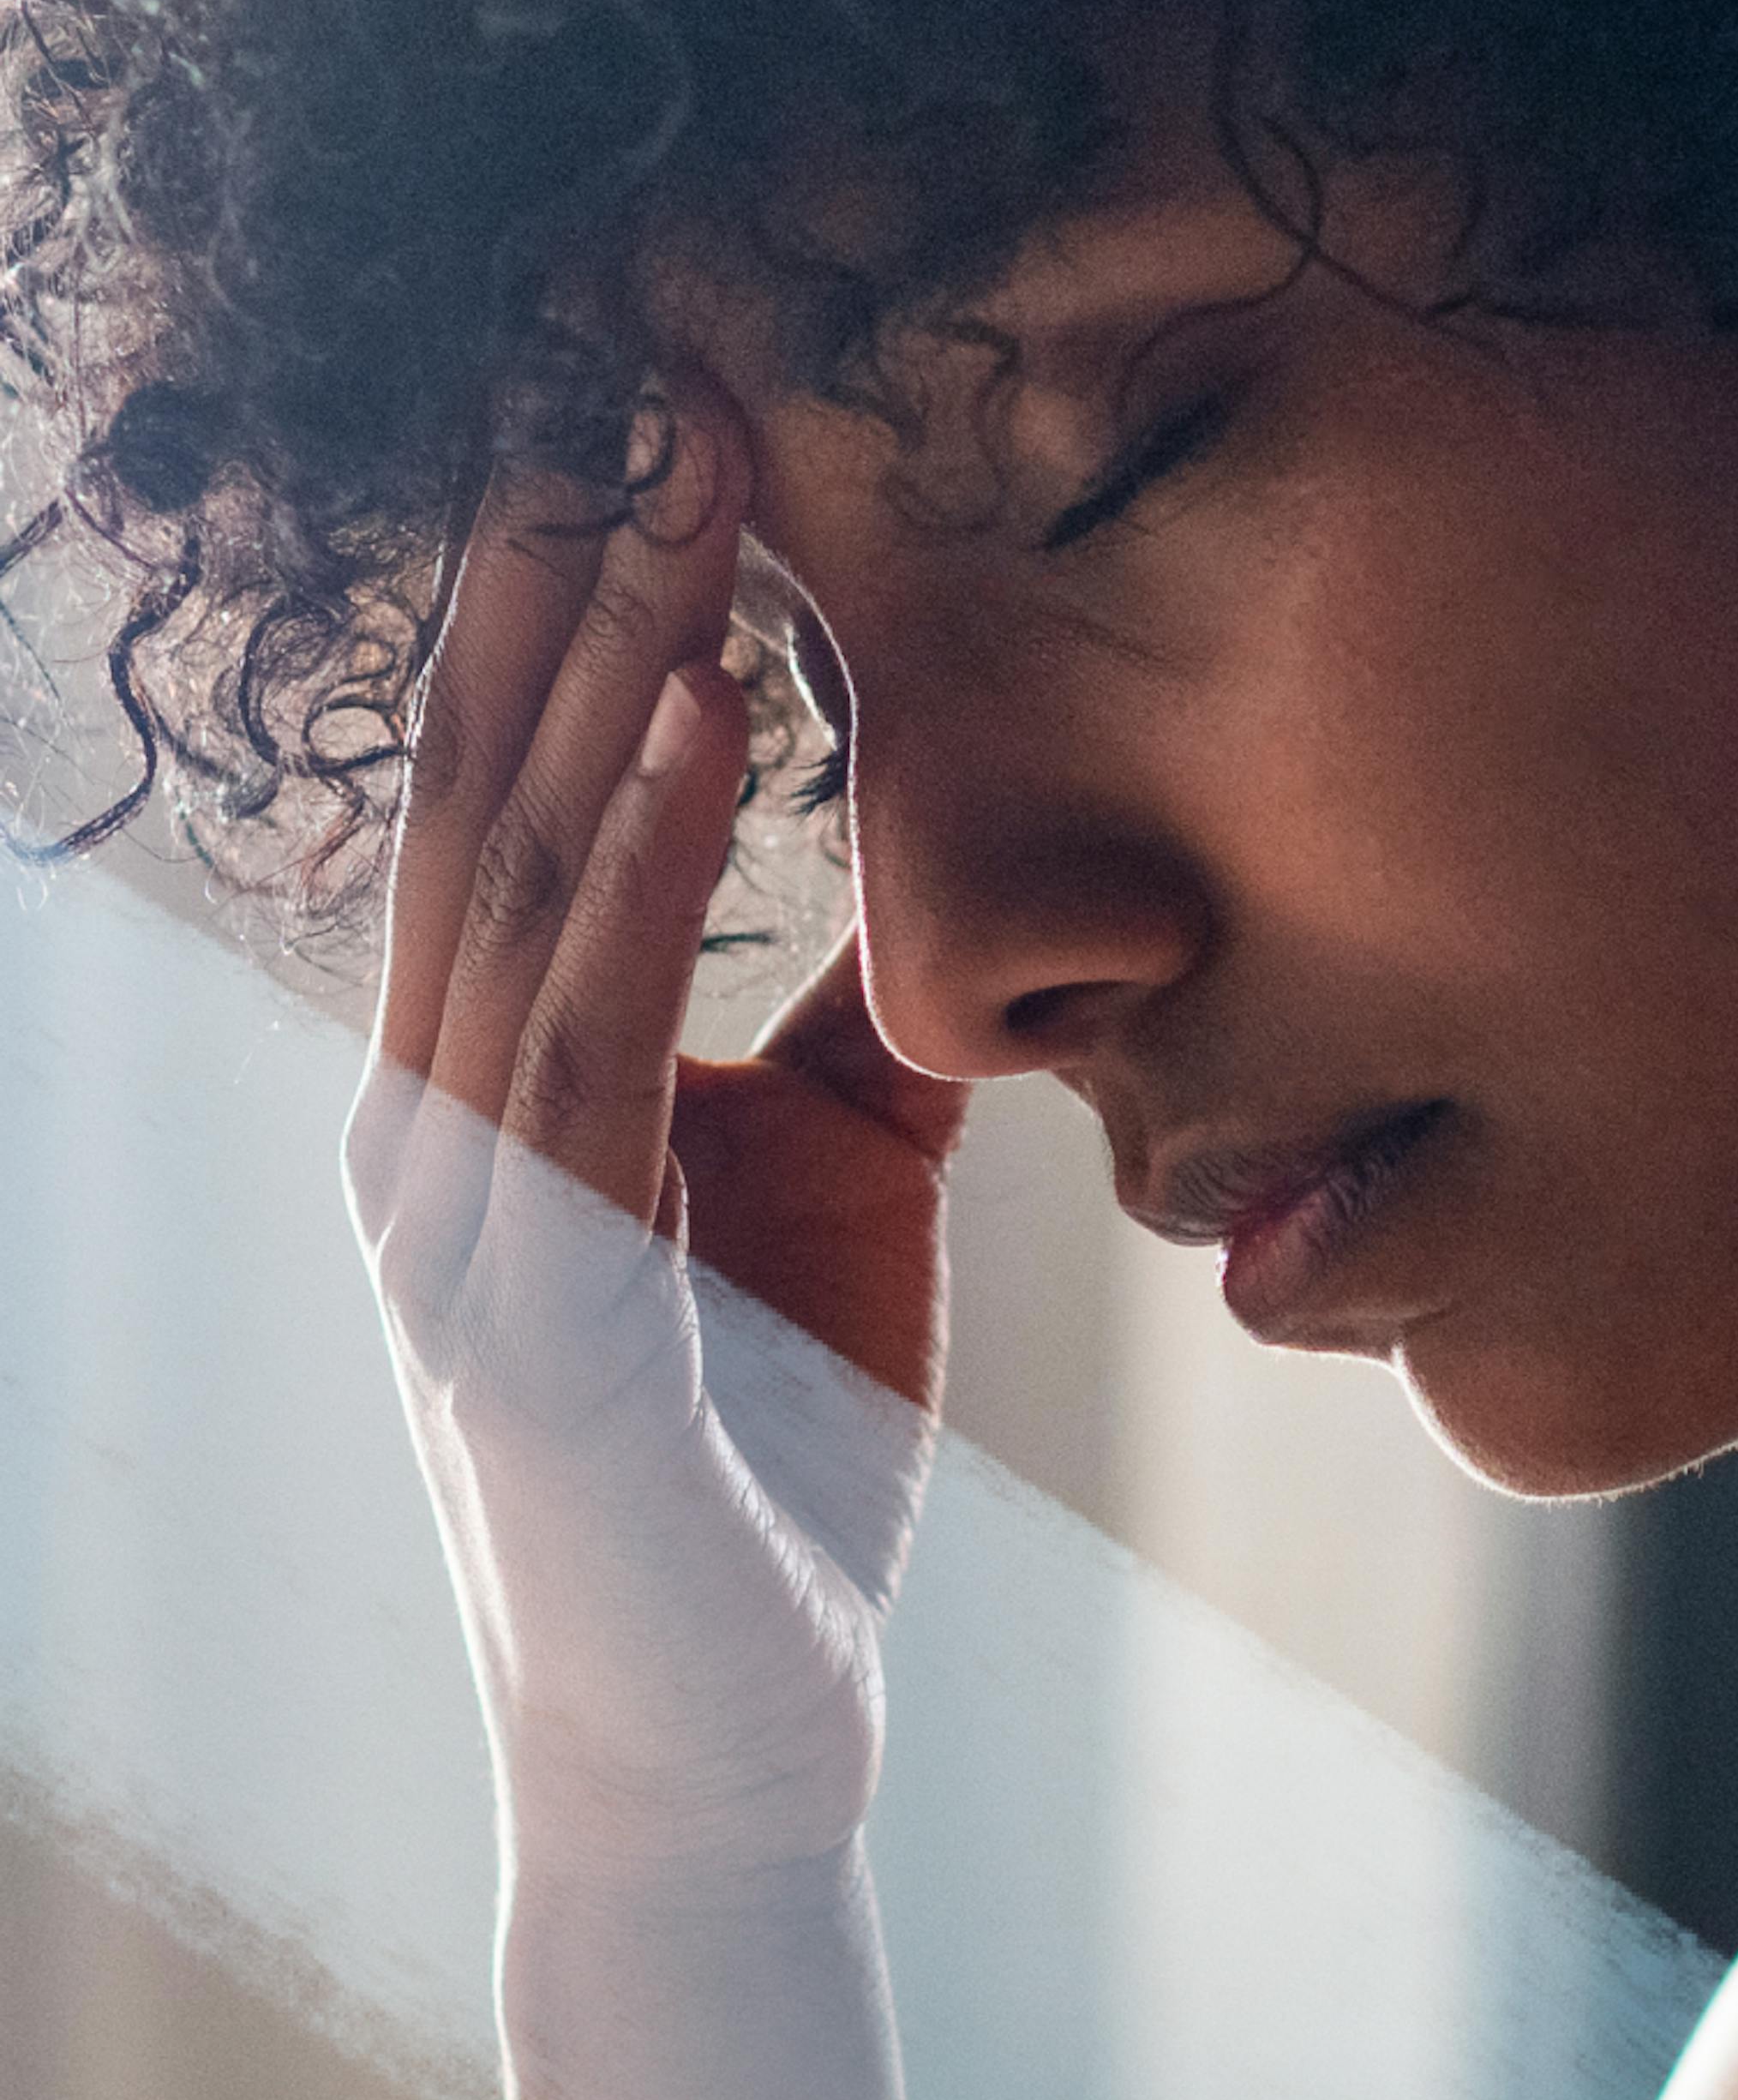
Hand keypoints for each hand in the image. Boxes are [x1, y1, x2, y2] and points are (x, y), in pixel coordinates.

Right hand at [344, 383, 966, 1891]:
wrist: (725, 1738)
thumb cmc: (768, 1460)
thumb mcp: (830, 1199)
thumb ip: (846, 1037)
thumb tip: (940, 891)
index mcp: (498, 1084)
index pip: (516, 796)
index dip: (570, 601)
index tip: (654, 418)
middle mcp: (436, 1119)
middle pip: (480, 789)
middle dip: (552, 571)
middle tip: (624, 360)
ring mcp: (458, 1215)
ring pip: (513, 876)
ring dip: (593, 661)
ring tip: (664, 475)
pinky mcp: (529, 1311)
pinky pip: (582, 1036)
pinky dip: (634, 860)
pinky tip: (693, 712)